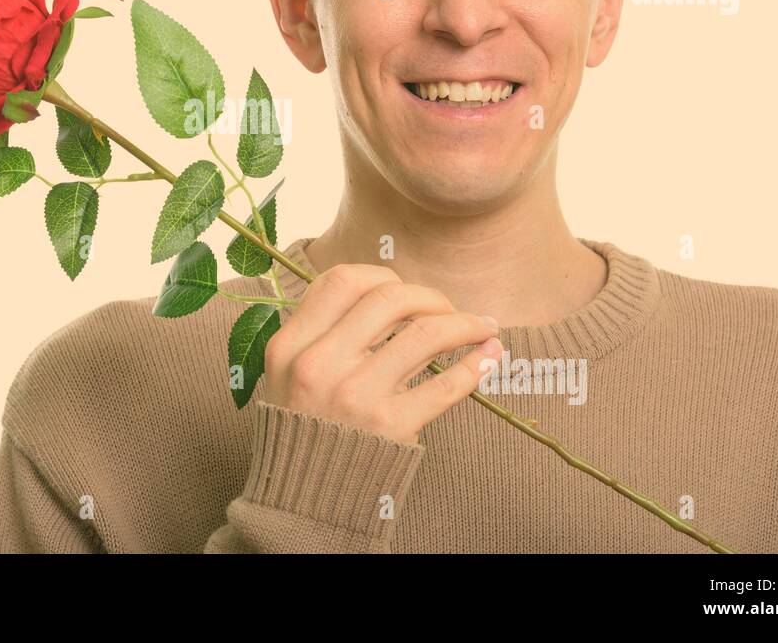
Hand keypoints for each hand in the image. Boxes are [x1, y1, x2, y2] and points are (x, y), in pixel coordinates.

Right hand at [263, 263, 502, 445]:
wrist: (304, 500)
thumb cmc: (305, 428)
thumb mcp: (287, 375)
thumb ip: (320, 332)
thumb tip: (385, 291)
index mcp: (290, 345)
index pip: (342, 281)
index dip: (380, 276)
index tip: (402, 289)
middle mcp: (319, 364)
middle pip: (389, 298)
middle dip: (429, 296)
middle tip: (446, 309)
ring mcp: (355, 395)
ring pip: (426, 332)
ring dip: (465, 322)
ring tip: (482, 326)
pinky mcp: (390, 427)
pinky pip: (447, 383)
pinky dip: (477, 363)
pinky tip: (490, 355)